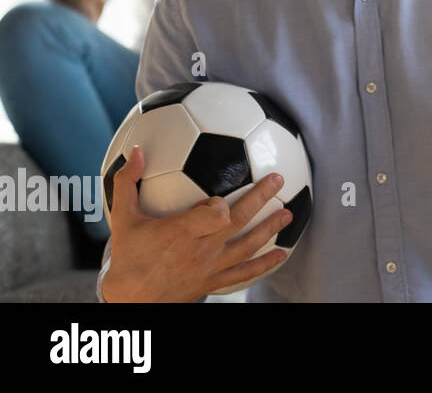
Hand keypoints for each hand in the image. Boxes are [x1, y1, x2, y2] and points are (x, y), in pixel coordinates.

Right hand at [101, 146, 293, 302]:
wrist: (129, 300)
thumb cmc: (128, 256)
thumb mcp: (123, 218)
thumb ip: (128, 183)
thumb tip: (136, 151)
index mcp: (180, 233)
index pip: (213, 216)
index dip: (219, 204)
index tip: (217, 195)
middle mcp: (200, 250)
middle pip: (237, 222)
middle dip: (260, 198)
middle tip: (278, 179)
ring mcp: (209, 268)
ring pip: (247, 247)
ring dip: (270, 229)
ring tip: (289, 214)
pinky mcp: (213, 282)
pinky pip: (243, 274)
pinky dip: (264, 265)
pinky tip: (281, 254)